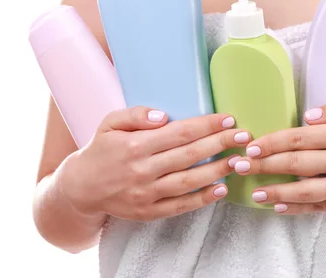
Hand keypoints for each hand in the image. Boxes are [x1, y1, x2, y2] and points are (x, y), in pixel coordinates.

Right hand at [61, 106, 249, 220]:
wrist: (80, 189)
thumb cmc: (101, 150)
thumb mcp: (110, 123)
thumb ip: (136, 114)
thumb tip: (165, 116)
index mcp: (135, 145)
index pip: (180, 132)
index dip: (207, 125)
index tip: (228, 118)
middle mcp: (142, 170)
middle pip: (190, 155)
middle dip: (221, 144)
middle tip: (245, 136)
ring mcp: (146, 194)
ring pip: (189, 181)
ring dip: (218, 170)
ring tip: (241, 161)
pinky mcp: (148, 212)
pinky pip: (180, 206)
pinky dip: (202, 199)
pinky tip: (222, 188)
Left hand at [231, 99, 325, 213]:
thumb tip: (307, 115)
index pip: (299, 137)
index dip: (272, 141)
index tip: (251, 144)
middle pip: (295, 162)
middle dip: (264, 164)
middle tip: (239, 166)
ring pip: (304, 190)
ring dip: (276, 191)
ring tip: (254, 192)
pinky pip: (320, 207)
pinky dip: (298, 208)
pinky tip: (280, 206)